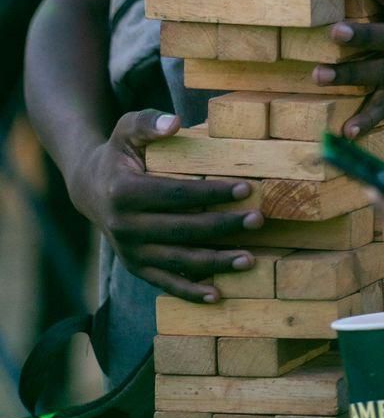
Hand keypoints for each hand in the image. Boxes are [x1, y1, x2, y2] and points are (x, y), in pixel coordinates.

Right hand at [71, 109, 265, 302]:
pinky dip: (190, 292)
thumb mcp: (127, 129)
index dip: (212, 193)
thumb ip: (149, 122)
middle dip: (223, 226)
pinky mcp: (135, 267)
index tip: (246, 188)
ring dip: (215, 262)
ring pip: (178, 261)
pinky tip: (217, 295)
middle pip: (182, 229)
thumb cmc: (120, 153)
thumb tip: (175, 123)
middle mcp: (124, 227)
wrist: (91, 187)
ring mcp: (129, 251)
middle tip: (258, 220)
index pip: (176, 194)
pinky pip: (165, 283)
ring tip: (250, 258)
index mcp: (123, 192)